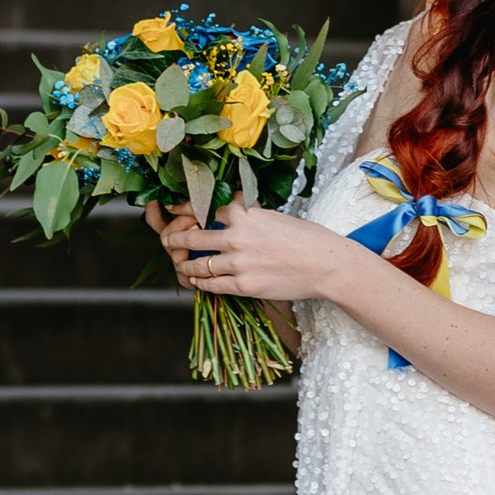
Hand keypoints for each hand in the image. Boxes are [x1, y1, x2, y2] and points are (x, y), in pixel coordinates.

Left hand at [149, 193, 333, 299]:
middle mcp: (237, 237)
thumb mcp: (274, 217)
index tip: (172, 211)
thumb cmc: (306, 238)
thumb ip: (250, 216)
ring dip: (185, 265)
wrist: (325, 265)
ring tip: (181, 265)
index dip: (185, 210)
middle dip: (176, 238)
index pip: (206, 209)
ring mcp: (238, 263)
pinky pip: (211, 285)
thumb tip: (233, 213)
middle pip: (192, 237)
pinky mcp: (243, 286)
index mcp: (245, 215)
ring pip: (198, 265)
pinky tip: (197, 282)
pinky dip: (200, 283)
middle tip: (168, 240)